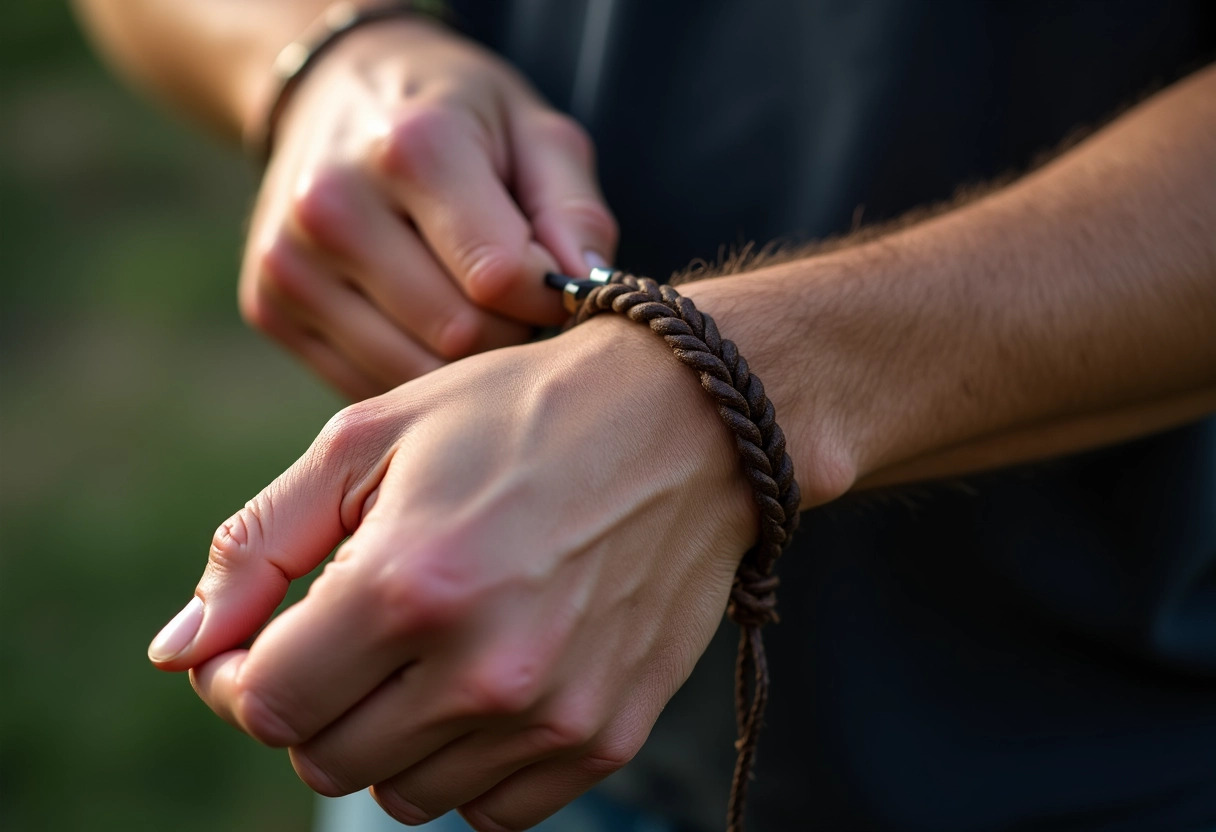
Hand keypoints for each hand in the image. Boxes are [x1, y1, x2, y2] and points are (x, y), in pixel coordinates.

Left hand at [148, 316, 755, 828]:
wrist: (690, 426)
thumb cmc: (520, 414)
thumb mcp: (372, 438)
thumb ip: (259, 546)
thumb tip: (174, 654)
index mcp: (409, 584)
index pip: (261, 705)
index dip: (239, 674)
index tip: (264, 636)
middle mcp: (482, 669)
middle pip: (324, 759)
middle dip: (312, 701)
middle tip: (349, 634)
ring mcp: (552, 714)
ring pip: (405, 796)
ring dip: (388, 735)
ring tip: (424, 651)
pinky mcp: (605, 736)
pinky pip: (494, 811)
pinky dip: (467, 764)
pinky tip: (483, 685)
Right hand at [240, 17, 617, 398]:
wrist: (338, 93)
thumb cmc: (457, 116)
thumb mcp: (534, 132)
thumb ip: (573, 211)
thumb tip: (587, 288)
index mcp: (411, 149)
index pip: (500, 279)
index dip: (547, 296)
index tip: (554, 279)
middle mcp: (333, 206)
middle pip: (458, 335)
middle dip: (508, 333)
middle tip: (515, 300)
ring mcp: (290, 263)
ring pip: (411, 373)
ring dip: (461, 361)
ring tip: (473, 308)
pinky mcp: (269, 307)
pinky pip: (366, 384)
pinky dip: (409, 369)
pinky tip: (420, 321)